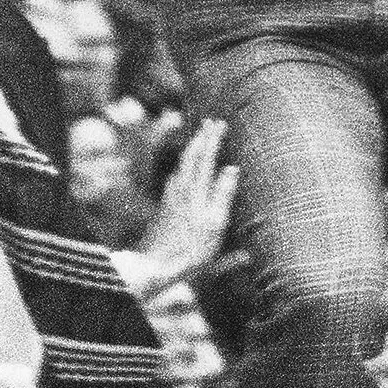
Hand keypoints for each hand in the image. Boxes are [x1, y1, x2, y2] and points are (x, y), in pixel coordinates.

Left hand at [131, 119, 238, 297]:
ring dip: (191, 150)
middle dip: (201, 138)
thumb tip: (232, 168)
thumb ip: (223, 194)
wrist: (155, 265)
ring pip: (181, 166)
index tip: (220, 123)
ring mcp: (170, 198)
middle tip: (209, 122)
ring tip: (198, 140)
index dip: (213, 139)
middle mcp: (181, 190)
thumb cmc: (191, 249)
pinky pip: (175, 179)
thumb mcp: (215, 223)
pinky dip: (182, 168)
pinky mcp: (164, 209)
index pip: (206, 157)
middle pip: (191, 157)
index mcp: (196, 191)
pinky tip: (180, 172)